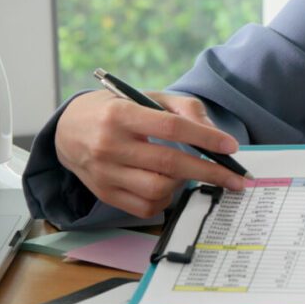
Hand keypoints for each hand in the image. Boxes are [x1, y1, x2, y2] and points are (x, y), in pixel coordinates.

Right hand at [54, 89, 245, 217]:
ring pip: (158, 189)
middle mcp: (109, 145)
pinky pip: (145, 207)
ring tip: (188, 172)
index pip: (171, 128)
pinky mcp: (104, 194)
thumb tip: (214, 133)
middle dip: (210, 172)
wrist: (68, 130)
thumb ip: (183, 108)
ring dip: (183, 184)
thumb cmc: (115, 110)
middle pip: (169, 164)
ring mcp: (104, 173)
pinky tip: (169, 185)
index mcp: (121, 114)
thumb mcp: (146, 96)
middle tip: (236, 178)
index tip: (231, 147)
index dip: (205, 138)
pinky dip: (166, 199)